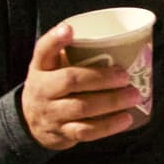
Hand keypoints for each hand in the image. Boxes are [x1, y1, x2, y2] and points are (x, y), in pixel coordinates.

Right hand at [21, 21, 141, 150]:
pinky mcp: (62, 133)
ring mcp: (51, 113)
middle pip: (70, 80)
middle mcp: (42, 89)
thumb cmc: (51, 86)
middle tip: (125, 76)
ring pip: (81, 108)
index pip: (43, 50)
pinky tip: (126, 118)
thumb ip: (72, 52)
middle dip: (100, 78)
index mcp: (40, 68)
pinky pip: (87, 131)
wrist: (30, 122)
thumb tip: (116, 40)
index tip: (69, 29)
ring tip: (133, 96)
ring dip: (111, 102)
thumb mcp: (51, 66)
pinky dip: (108, 126)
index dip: (55, 39)